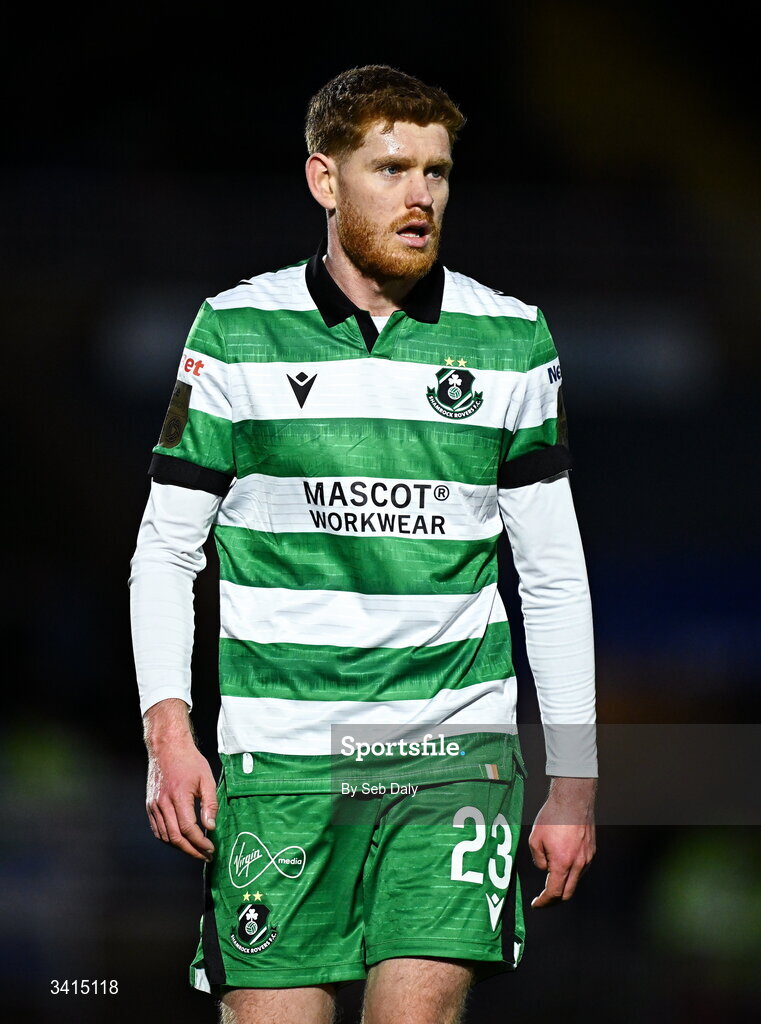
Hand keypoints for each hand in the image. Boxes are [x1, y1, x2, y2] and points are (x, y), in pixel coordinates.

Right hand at [143, 699, 218, 861]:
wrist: (167, 748)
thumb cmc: (189, 761)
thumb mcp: (206, 779)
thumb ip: (210, 804)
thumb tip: (211, 827)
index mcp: (179, 796)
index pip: (189, 829)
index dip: (200, 843)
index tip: (211, 848)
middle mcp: (163, 803)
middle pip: (175, 837)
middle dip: (191, 850)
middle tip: (205, 855)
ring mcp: (154, 805)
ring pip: (165, 836)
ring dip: (180, 847)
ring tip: (195, 850)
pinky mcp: (150, 805)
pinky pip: (157, 829)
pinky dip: (168, 839)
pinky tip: (180, 841)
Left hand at [528, 777, 595, 907]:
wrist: (573, 798)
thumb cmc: (553, 816)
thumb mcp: (535, 838)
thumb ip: (538, 859)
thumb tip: (545, 869)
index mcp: (563, 863)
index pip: (554, 892)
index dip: (543, 902)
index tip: (536, 904)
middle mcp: (578, 864)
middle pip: (567, 893)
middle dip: (554, 900)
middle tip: (543, 899)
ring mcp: (587, 858)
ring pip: (575, 881)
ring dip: (563, 884)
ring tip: (550, 874)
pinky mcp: (591, 850)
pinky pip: (580, 868)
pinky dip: (570, 871)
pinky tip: (562, 861)